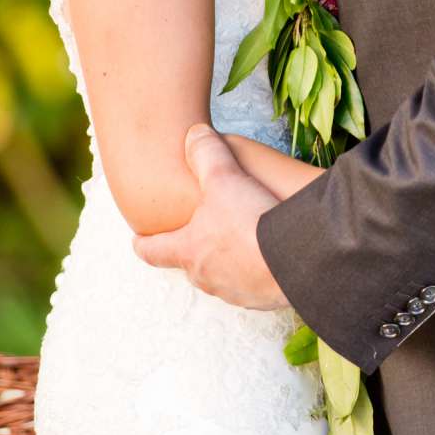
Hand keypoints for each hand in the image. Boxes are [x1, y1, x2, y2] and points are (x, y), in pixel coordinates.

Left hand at [132, 124, 288, 308]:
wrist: (298, 259)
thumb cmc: (250, 222)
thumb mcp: (223, 178)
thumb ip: (205, 154)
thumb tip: (193, 134)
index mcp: (188, 251)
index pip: (153, 251)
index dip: (143, 244)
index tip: (137, 240)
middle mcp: (206, 277)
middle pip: (189, 264)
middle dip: (192, 249)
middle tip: (197, 233)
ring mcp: (234, 292)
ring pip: (221, 276)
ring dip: (226, 262)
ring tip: (238, 243)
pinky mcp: (261, 300)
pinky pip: (252, 285)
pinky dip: (255, 272)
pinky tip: (268, 256)